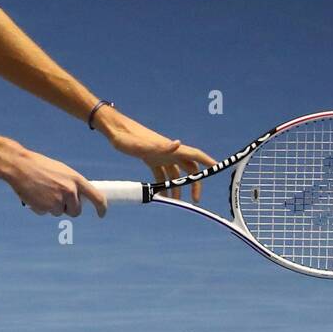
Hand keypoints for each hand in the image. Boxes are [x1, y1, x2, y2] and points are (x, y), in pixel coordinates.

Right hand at [4, 145, 107, 217]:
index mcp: (76, 180)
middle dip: (68, 209)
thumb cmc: (39, 166)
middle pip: (76, 211)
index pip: (97, 197)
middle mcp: (70, 191)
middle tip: (56, 198)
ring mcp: (58, 201)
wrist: (20, 165)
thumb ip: (71, 183)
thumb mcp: (61, 171)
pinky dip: (40, 207)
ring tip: (41, 191)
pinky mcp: (45, 208)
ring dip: (51, 207)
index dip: (101, 208)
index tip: (101, 214)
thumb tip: (78, 197)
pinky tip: (34, 195)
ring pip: (59, 212)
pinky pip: (46, 213)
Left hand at [99, 110, 215, 201]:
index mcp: (171, 148)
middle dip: (193, 183)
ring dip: (177, 187)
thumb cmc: (128, 136)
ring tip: (176, 202)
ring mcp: (160, 155)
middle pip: (188, 168)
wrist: (115, 130)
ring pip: (174, 173)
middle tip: (194, 199)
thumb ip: (162, 147)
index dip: (207, 161)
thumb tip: (178, 143)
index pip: (195, 155)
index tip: (218, 168)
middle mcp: (169, 151)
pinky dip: (163, 184)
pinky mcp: (150, 158)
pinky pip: (161, 173)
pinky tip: (161, 194)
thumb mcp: (144, 145)